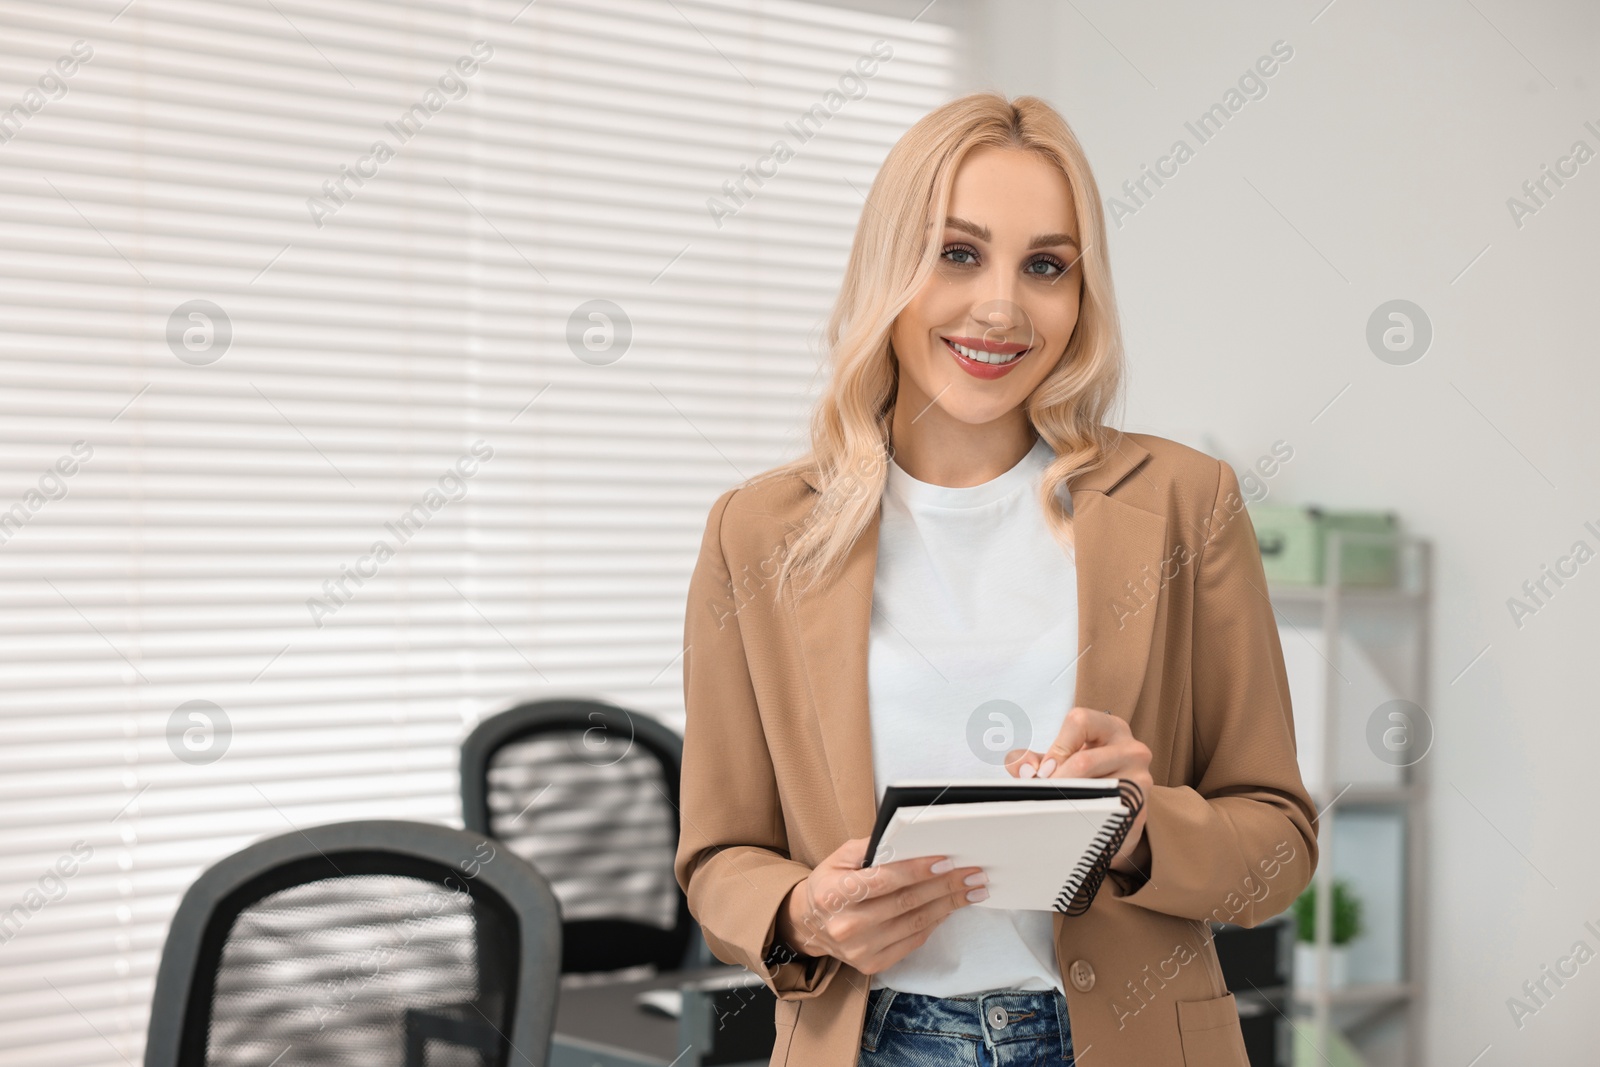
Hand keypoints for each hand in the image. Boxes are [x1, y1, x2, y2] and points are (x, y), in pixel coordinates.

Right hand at [774, 836, 988, 975]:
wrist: (808, 925)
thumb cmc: (829, 885)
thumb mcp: (839, 857)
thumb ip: (871, 847)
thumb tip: (909, 839)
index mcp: (835, 894)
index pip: (884, 881)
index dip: (918, 870)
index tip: (946, 861)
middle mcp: (847, 925)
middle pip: (906, 902)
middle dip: (944, 886)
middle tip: (972, 874)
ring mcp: (861, 949)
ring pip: (915, 923)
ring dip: (948, 905)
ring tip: (971, 890)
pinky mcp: (873, 964)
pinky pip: (913, 941)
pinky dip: (935, 922)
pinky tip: (950, 907)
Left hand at [1004, 706, 1153, 875]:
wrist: (1115, 812)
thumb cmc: (1087, 777)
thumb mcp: (1061, 761)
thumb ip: (1035, 760)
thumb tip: (1022, 767)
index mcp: (1110, 728)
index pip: (1079, 721)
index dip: (1056, 746)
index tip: (1044, 771)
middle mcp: (1132, 748)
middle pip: (1084, 760)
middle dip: (1057, 781)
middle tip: (1044, 794)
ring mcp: (1140, 779)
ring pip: (1095, 789)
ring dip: (1069, 801)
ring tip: (1057, 807)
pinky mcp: (1139, 807)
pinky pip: (1106, 811)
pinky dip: (1084, 816)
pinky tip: (1074, 820)